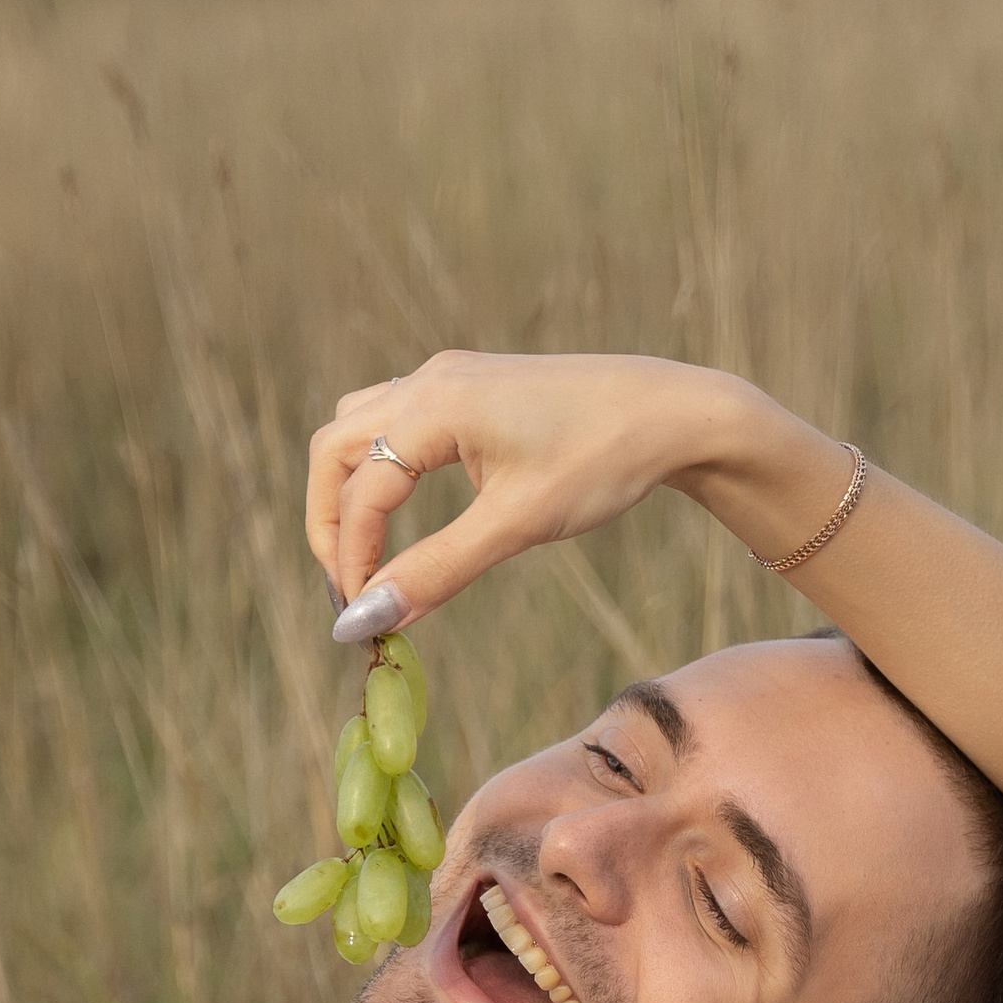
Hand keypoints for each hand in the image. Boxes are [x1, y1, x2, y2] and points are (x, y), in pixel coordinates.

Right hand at [304, 351, 832, 625]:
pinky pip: (393, 424)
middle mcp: (428, 380)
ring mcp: (446, 378)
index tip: (360, 625)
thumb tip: (369, 618)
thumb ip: (438, 570)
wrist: (672, 412)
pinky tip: (404, 517)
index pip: (361, 489)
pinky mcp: (467, 387)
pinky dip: (380, 473)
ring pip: (357, 429)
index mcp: (435, 404)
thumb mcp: (518, 524)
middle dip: (330, 525)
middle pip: (334, 450)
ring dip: (349, 494)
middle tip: (351, 595)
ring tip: (368, 562)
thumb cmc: (602, 462)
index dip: (350, 560)